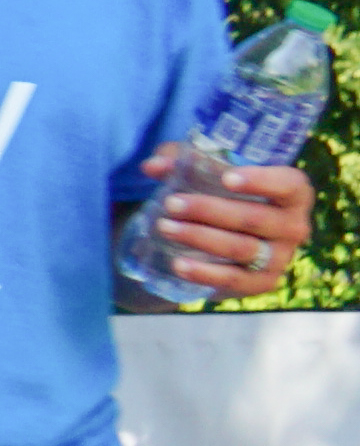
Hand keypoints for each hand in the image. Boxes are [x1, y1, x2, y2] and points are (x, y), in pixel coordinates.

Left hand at [141, 142, 315, 299]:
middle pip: (253, 218)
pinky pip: (234, 279)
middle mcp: (294, 226)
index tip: (227, 178)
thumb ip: (181, 163)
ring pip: (241, 248)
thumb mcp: (204, 173)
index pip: (289, 185)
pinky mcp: (263, 282)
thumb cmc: (222, 195)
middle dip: (209, 210)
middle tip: (171, 204)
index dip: (262, 181)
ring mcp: (281, 257)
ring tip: (165, 228)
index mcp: (294, 194)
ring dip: (200, 238)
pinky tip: (178, 264)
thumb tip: (152, 166)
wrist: (224, 241)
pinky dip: (205, 273)